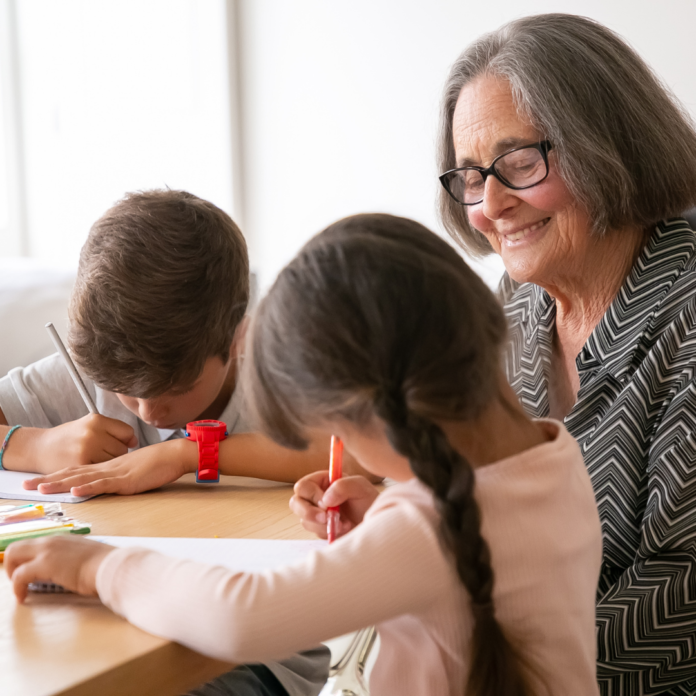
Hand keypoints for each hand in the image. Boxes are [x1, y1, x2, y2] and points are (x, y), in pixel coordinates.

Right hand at [4, 414, 137, 473]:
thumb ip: (113, 430)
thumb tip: (134, 441)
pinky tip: (95, 469)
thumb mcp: (90, 425)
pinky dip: (100, 472)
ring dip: (108, 464)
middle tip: (101, 452)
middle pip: (122, 448)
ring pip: (114, 461)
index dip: (125, 439)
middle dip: (115, 453)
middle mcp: (93, 432)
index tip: (118, 443)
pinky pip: (101, 471)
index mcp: (97, 420)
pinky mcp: (81, 464)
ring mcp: (87, 449)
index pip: (127, 432)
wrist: (40, 448)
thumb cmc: (69, 437)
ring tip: (94, 458)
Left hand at [5, 535, 113, 602]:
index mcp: (62, 539)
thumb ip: (72, 559)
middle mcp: (52, 541)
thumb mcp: (85, 557)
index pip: (33, 545)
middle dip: (11, 565)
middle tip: (18, 580)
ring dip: (11, 573)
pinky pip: (19, 576)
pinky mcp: (45, 564)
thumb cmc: (104, 565)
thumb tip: (67, 570)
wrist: (111, 566)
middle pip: (16, 546)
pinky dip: (17, 588)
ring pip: (12, 555)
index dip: (25, 560)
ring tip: (20, 588)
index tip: (28, 573)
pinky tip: (23, 597)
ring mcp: (47, 550)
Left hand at [21, 438, 196, 496]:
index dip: (57, 475)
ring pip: (84, 478)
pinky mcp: (127, 479)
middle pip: (73, 473)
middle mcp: (108, 467)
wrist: (175, 454)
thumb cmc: (159, 462)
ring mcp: (116, 473)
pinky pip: (105, 483)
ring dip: (61, 483)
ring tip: (41, 488)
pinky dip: (89, 487)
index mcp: (108, 466)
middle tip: (26, 485)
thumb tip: (109, 484)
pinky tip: (76, 491)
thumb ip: (120, 476)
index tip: (38, 481)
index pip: (77, 470)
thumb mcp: (134, 470)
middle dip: (49, 479)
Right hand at [289, 471, 379, 538]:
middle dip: (309, 513)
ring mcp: (317, 513)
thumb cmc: (368, 500)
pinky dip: (328, 532)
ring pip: (305, 520)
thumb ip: (343, 486)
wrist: (375, 522)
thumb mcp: (360, 487)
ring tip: (344, 523)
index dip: (312, 495)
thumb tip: (325, 500)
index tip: (326, 503)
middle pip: (295, 503)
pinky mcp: (320, 528)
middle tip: (326, 518)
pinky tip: (343, 529)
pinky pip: (315, 532)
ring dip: (323, 525)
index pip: (303, 486)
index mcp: (322, 481)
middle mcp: (316, 496)